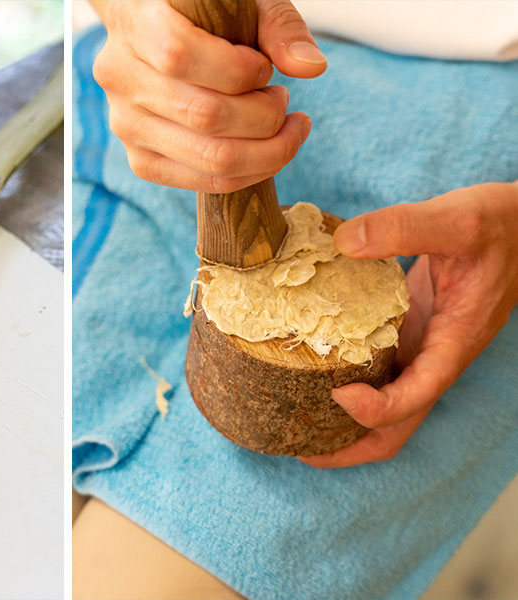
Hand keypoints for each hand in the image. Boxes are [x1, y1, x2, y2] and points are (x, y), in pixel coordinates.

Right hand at [89, 0, 325, 192]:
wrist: (152, 39)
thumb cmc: (203, 18)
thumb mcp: (242, 5)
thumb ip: (277, 27)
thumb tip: (310, 68)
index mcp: (134, 24)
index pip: (180, 56)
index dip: (238, 69)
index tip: (264, 68)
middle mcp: (120, 78)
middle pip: (204, 115)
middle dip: (265, 117)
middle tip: (284, 102)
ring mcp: (125, 125)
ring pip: (208, 157)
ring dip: (265, 150)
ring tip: (280, 126)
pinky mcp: (140, 160)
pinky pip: (201, 182)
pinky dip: (247, 173)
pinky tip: (262, 150)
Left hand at [301, 182, 517, 468]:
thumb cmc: (498, 225)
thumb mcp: (456, 220)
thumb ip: (404, 228)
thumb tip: (345, 242)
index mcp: (453, 342)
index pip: (418, 396)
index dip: (377, 410)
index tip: (337, 394)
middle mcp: (435, 356)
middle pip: (398, 427)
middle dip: (350, 448)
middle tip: (297, 448)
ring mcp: (420, 349)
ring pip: (384, 405)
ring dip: (342, 424)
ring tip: (290, 423)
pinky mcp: (406, 333)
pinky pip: (377, 374)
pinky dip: (345, 383)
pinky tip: (306, 371)